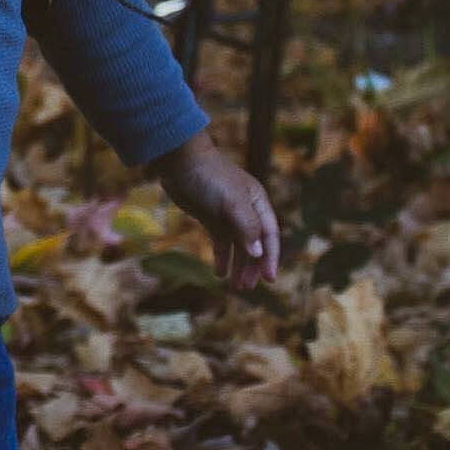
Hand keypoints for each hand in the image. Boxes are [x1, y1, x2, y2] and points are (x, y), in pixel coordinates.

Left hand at [153, 132, 279, 289]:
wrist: (179, 162)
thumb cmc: (209, 177)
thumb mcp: (231, 201)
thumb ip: (246, 226)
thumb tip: (257, 253)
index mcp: (258, 203)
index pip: (269, 235)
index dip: (270, 258)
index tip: (269, 280)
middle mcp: (246, 210)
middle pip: (254, 244)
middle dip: (252, 267)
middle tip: (246, 287)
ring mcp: (228, 215)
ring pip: (238, 246)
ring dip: (237, 266)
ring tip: (235, 287)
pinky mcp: (211, 218)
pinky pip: (220, 242)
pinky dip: (221, 257)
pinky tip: (219, 273)